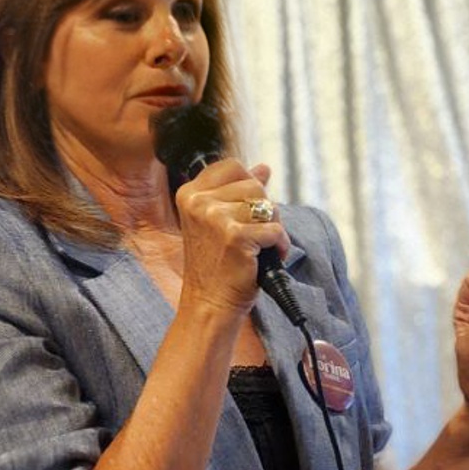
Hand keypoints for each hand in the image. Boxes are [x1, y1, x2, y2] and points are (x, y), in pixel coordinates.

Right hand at [174, 159, 290, 315]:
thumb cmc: (215, 265)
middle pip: (254, 184)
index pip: (233, 166)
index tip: (244, 210)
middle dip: (263, 209)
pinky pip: (275, 229)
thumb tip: (263, 168)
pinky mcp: (236, 236)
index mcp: (189, 194)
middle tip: (253, 233)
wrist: (209, 303)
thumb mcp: (219, 222)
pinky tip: (265, 257)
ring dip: (272, 227)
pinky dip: (279, 245)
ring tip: (259, 246)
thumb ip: (238, 192)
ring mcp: (215, 218)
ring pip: (267, 205)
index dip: (248, 185)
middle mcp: (198, 202)